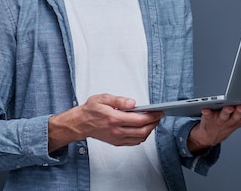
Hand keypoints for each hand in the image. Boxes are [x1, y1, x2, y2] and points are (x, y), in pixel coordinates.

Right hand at [48, 94, 163, 152]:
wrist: (80, 123)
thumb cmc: (91, 110)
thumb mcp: (103, 98)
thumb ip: (119, 100)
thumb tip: (133, 103)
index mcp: (114, 119)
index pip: (139, 120)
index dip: (152, 116)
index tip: (159, 112)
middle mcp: (116, 131)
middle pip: (142, 131)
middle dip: (154, 123)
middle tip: (159, 116)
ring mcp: (117, 138)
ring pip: (140, 138)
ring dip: (149, 130)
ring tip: (152, 121)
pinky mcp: (116, 142)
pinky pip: (134, 142)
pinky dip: (142, 136)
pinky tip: (143, 128)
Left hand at [187, 104, 240, 152]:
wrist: (210, 135)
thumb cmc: (230, 122)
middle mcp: (233, 120)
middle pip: (240, 115)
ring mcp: (221, 120)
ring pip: (226, 115)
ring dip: (229, 112)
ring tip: (231, 107)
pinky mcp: (209, 118)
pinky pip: (208, 115)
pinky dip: (207, 112)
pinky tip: (206, 109)